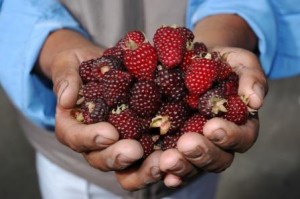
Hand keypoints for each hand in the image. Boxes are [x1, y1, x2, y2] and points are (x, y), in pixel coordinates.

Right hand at [40, 33, 161, 191]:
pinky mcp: (137, 136)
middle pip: (100, 157)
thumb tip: (66, 99)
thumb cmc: (79, 65)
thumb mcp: (67, 66)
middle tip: (135, 151)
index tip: (109, 133)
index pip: (75, 137)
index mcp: (72, 125)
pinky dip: (158, 155)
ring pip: (125, 163)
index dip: (90, 138)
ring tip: (159, 161)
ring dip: (141, 166)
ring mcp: (116, 141)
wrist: (98, 65)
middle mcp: (93, 140)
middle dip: (117, 156)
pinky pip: (146, 150)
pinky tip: (173, 152)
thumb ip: (66, 80)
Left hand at [159, 46, 267, 186]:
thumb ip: (251, 77)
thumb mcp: (239, 62)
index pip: (242, 138)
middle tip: (186, 144)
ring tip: (166, 160)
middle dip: (202, 154)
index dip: (230, 136)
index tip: (212, 127)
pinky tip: (156, 168)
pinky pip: (172, 163)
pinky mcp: (173, 145)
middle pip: (217, 159)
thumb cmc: (220, 63)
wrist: (191, 61)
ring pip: (193, 165)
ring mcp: (195, 145)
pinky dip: (164, 169)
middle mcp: (218, 141)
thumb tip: (256, 101)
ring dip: (181, 166)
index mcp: (239, 124)